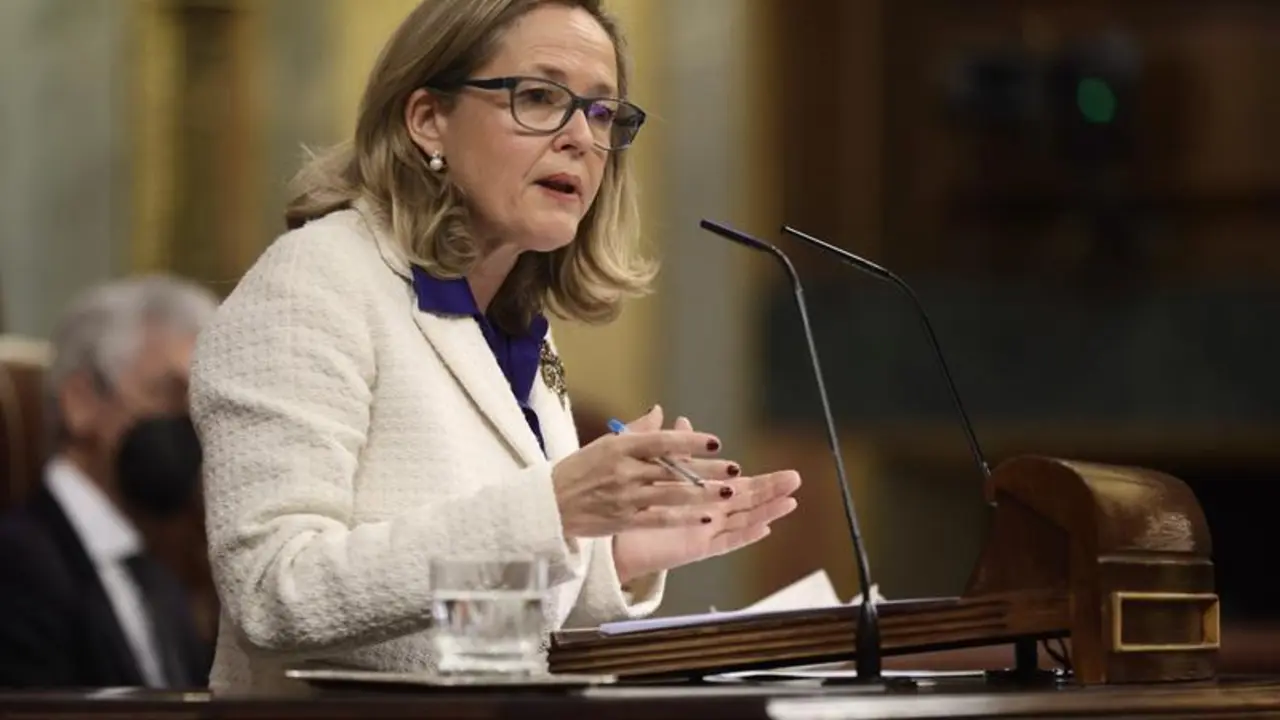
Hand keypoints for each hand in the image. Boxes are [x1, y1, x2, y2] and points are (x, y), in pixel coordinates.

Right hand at [551, 411, 741, 537]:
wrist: (548, 505)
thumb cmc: (579, 470)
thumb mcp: (604, 444)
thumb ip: (637, 430)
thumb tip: (660, 411)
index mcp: (619, 447)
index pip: (660, 441)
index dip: (689, 441)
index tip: (715, 441)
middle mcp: (624, 471)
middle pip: (672, 469)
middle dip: (706, 469)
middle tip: (734, 468)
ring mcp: (625, 498)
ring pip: (671, 495)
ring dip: (703, 494)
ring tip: (728, 492)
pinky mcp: (624, 521)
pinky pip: (661, 519)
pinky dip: (684, 518)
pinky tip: (706, 517)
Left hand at [612, 408, 800, 584]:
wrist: (615, 531)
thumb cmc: (637, 500)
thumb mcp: (658, 467)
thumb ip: (674, 447)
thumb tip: (680, 417)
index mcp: (705, 494)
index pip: (741, 485)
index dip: (764, 481)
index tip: (787, 473)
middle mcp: (711, 513)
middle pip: (749, 502)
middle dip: (773, 492)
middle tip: (796, 481)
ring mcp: (706, 531)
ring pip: (742, 520)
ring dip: (766, 511)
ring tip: (789, 503)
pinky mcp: (695, 548)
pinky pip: (724, 542)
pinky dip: (743, 536)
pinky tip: (762, 529)